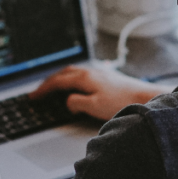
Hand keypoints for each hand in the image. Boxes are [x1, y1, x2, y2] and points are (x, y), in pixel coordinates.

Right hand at [30, 64, 169, 119]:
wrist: (144, 97)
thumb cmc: (121, 102)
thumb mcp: (93, 106)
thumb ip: (76, 103)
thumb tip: (68, 101)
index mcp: (84, 77)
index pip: (57, 82)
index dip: (43, 89)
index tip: (33, 97)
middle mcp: (91, 71)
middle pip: (64, 73)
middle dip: (49, 82)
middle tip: (39, 91)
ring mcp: (100, 72)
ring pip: (74, 72)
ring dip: (61, 79)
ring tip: (54, 87)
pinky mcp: (108, 77)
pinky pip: (83, 74)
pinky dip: (72, 79)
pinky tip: (76, 85)